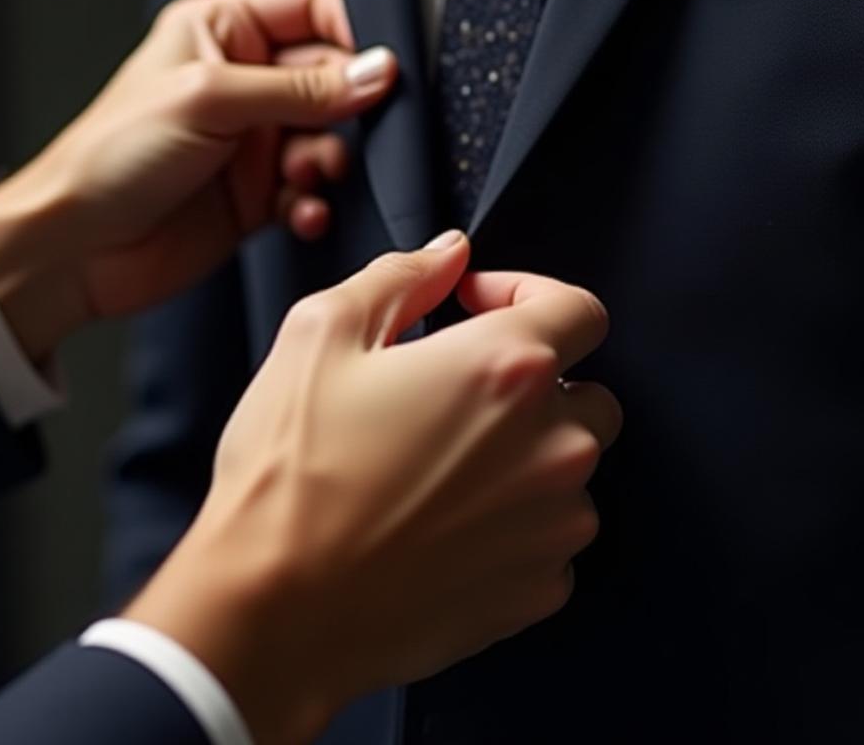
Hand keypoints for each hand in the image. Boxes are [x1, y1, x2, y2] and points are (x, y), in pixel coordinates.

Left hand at [0, 0, 397, 360]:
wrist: (76, 247)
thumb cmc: (112, 157)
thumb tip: (377, 71)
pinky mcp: (257, 194)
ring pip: (330, 138)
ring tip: (303, 177)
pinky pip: (312, 191)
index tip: (374, 74)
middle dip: (345, 109)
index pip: (314, 6)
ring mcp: (252, 139)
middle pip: (333, 76)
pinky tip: (300, 213)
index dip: (350, 35)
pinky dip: (315, 202)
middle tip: (337, 136)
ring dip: (329, 161)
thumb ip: (301, 86)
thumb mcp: (211, 99)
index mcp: (222, 29)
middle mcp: (242, 79)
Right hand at [121, 234, 620, 744]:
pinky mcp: (539, 590)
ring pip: (572, 473)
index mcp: (508, 367)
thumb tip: (450, 254)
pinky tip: (443, 529)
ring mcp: (555, 524)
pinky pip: (549, 542)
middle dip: (534, 386)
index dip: (528, 296)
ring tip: (439, 473)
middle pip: (588, 394)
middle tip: (454, 400)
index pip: (581, 309)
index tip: (476, 312)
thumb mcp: (321, 336)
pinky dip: (513, 529)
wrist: (275, 610)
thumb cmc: (291, 473)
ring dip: (524, 461)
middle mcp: (554, 444)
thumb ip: (400, 278)